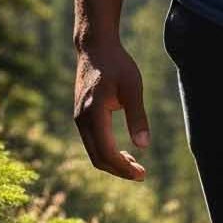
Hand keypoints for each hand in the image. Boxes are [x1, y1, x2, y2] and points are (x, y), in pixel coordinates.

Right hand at [73, 36, 150, 181]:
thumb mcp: (133, 88)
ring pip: (94, 152)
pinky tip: (124, 153)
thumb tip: (144, 146)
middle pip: (98, 158)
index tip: (142, 174)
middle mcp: (82, 120)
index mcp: (93, 114)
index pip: (106, 152)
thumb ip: (137, 116)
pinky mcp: (81, 117)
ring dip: (113, 163)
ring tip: (136, 165)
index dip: (123, 168)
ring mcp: (79, 119)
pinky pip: (92, 143)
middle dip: (119, 170)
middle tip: (141, 174)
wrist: (95, 48)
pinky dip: (107, 153)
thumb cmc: (117, 64)